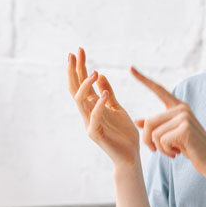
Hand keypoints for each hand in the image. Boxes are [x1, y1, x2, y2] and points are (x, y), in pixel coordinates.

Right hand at [67, 47, 139, 166]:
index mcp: (92, 106)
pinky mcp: (96, 135)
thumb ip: (108, 93)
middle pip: (75, 89)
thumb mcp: (117, 108)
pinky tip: (104, 94)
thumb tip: (100, 74)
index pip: (82, 83)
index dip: (79, 67)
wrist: (130, 155)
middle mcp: (87, 113)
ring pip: (80, 102)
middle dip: (75, 71)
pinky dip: (98, 105)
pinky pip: (94, 118)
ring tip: (94, 72)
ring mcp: (89, 124)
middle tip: (74, 54)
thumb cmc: (123, 133)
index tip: (79, 51)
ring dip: (86, 86)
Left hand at [131, 66, 205, 176]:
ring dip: (159, 148)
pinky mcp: (185, 129)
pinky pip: (161, 141)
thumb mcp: (171, 136)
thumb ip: (156, 127)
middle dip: (149, 141)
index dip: (144, 80)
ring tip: (173, 151)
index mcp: (178, 107)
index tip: (131, 68)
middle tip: (157, 151)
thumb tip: (137, 121)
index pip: (158, 89)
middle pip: (150, 122)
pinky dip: (166, 152)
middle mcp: (181, 108)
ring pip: (154, 133)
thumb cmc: (191, 148)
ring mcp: (184, 117)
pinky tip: (178, 153)